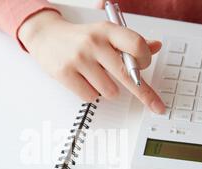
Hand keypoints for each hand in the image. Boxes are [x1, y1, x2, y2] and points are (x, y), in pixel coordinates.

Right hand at [18, 11, 164, 112]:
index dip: (145, 60)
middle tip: (154, 105)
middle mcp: (94, 43)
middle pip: (127, 74)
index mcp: (107, 30)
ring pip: (110, 91)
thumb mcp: (105, 33)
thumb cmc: (80, 37)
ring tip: (97, 77)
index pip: (136, 45)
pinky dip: (91, 94)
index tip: (147, 68)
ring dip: (108, 90)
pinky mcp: (65, 74)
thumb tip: (155, 46)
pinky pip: (90, 96)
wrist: (46, 36)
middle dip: (144, 93)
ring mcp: (79, 59)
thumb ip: (130, 41)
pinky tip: (84, 81)